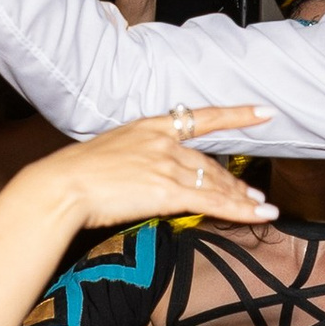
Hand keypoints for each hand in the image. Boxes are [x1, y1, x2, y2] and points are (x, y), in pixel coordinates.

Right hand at [31, 105, 275, 238]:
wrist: (62, 186)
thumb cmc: (74, 174)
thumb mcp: (108, 151)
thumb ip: (134, 158)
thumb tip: (142, 174)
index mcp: (149, 127)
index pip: (201, 117)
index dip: (236, 114)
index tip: (262, 111)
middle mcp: (164, 143)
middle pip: (211, 163)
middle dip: (235, 181)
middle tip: (254, 193)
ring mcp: (167, 166)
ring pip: (216, 182)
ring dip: (242, 197)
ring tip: (260, 207)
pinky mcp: (168, 191)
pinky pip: (213, 200)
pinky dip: (239, 209)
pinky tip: (257, 214)